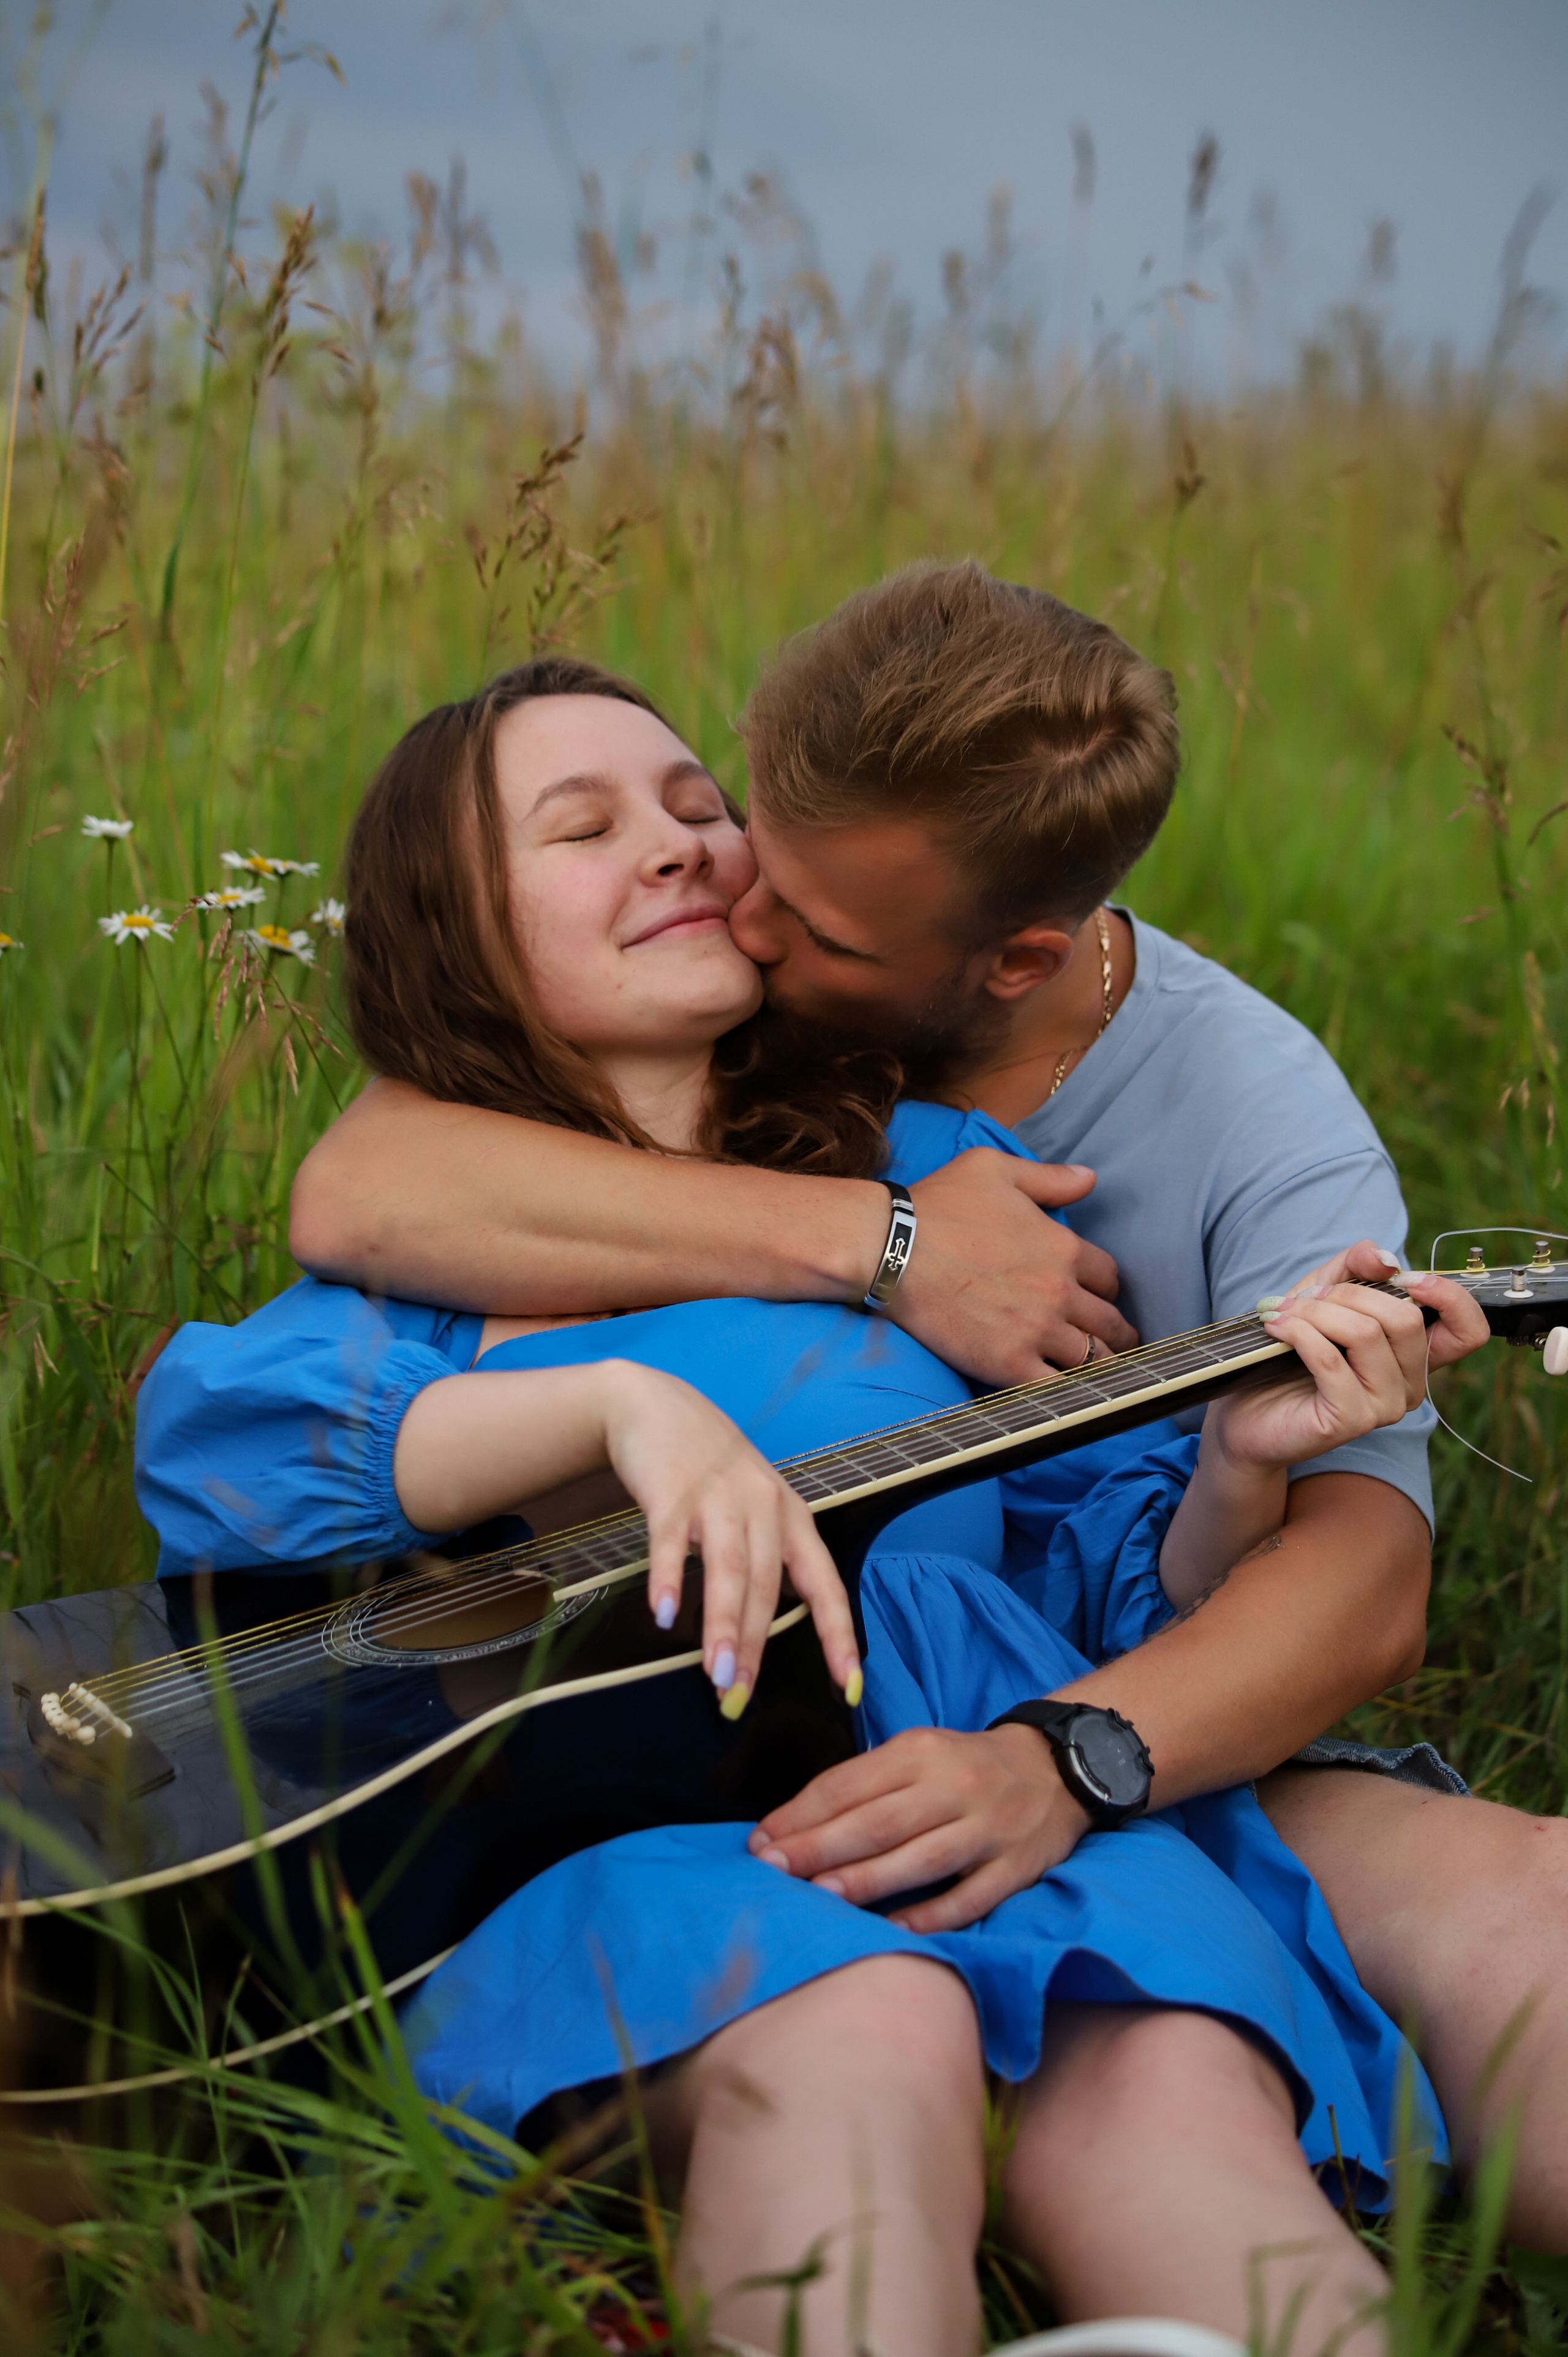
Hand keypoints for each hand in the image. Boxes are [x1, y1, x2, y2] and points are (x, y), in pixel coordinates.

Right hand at [599, 1362, 860, 1715]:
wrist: (654, 1404)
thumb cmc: (709, 1466)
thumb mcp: (753, 1506)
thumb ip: (762, 1561)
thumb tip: (757, 1635)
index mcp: (792, 1517)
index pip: (826, 1584)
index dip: (838, 1635)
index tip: (849, 1683)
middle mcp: (763, 1504)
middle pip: (767, 1585)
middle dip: (755, 1645)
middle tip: (739, 1696)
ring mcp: (717, 1494)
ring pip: (728, 1568)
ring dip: (722, 1624)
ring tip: (716, 1673)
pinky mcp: (671, 1489)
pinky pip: (671, 1540)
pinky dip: (667, 1577)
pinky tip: (663, 1614)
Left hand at [746, 1721, 1091, 1931]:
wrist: (1056, 1767)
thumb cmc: (966, 1765)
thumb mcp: (918, 1752)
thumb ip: (866, 1782)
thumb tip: (797, 1824)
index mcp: (920, 1752)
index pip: (850, 1783)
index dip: (801, 1813)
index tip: (760, 1841)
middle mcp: (953, 1787)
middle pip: (879, 1820)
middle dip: (820, 1846)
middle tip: (772, 1869)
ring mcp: (987, 1829)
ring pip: (921, 1858)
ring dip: (868, 1878)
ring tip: (819, 1897)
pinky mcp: (1016, 1867)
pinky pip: (969, 1897)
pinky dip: (931, 1915)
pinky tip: (893, 1929)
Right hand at [894, 1149, 1136, 1384]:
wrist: (890, 1250)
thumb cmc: (937, 1206)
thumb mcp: (994, 1170)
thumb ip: (1048, 1178)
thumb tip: (1089, 1178)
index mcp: (1063, 1247)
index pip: (1109, 1277)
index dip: (1105, 1288)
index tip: (1097, 1297)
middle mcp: (1059, 1292)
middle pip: (1110, 1323)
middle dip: (1116, 1334)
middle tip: (1114, 1344)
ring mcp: (1036, 1331)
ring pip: (1093, 1361)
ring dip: (1099, 1366)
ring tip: (1097, 1373)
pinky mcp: (1008, 1365)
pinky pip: (1056, 1390)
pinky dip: (1067, 1393)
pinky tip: (1066, 1393)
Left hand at [1209, 1275, 1458, 1474]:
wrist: (1248, 1410)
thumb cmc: (1291, 1351)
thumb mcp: (1324, 1294)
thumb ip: (1356, 1267)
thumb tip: (1386, 1259)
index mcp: (1415, 1355)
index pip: (1469, 1331)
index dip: (1450, 1297)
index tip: (1405, 1277)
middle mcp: (1410, 1386)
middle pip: (1405, 1319)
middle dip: (1348, 1294)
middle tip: (1305, 1298)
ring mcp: (1384, 1407)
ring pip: (1366, 1335)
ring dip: (1316, 1312)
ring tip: (1284, 1313)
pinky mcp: (1350, 1420)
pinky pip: (1331, 1360)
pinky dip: (1298, 1332)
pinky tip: (1276, 1327)